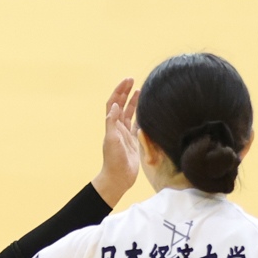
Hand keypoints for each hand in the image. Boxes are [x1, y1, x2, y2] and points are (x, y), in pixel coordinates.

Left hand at [93, 78, 141, 203]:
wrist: (119, 177)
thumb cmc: (114, 160)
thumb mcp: (111, 139)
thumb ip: (112, 122)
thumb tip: (114, 104)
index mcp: (112, 125)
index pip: (114, 103)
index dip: (119, 91)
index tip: (127, 81)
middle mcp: (118, 128)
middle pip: (121, 105)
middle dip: (126, 92)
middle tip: (133, 80)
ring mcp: (125, 134)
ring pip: (129, 114)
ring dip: (133, 102)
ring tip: (140, 91)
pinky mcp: (133, 142)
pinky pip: (136, 125)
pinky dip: (140, 116)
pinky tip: (146, 110)